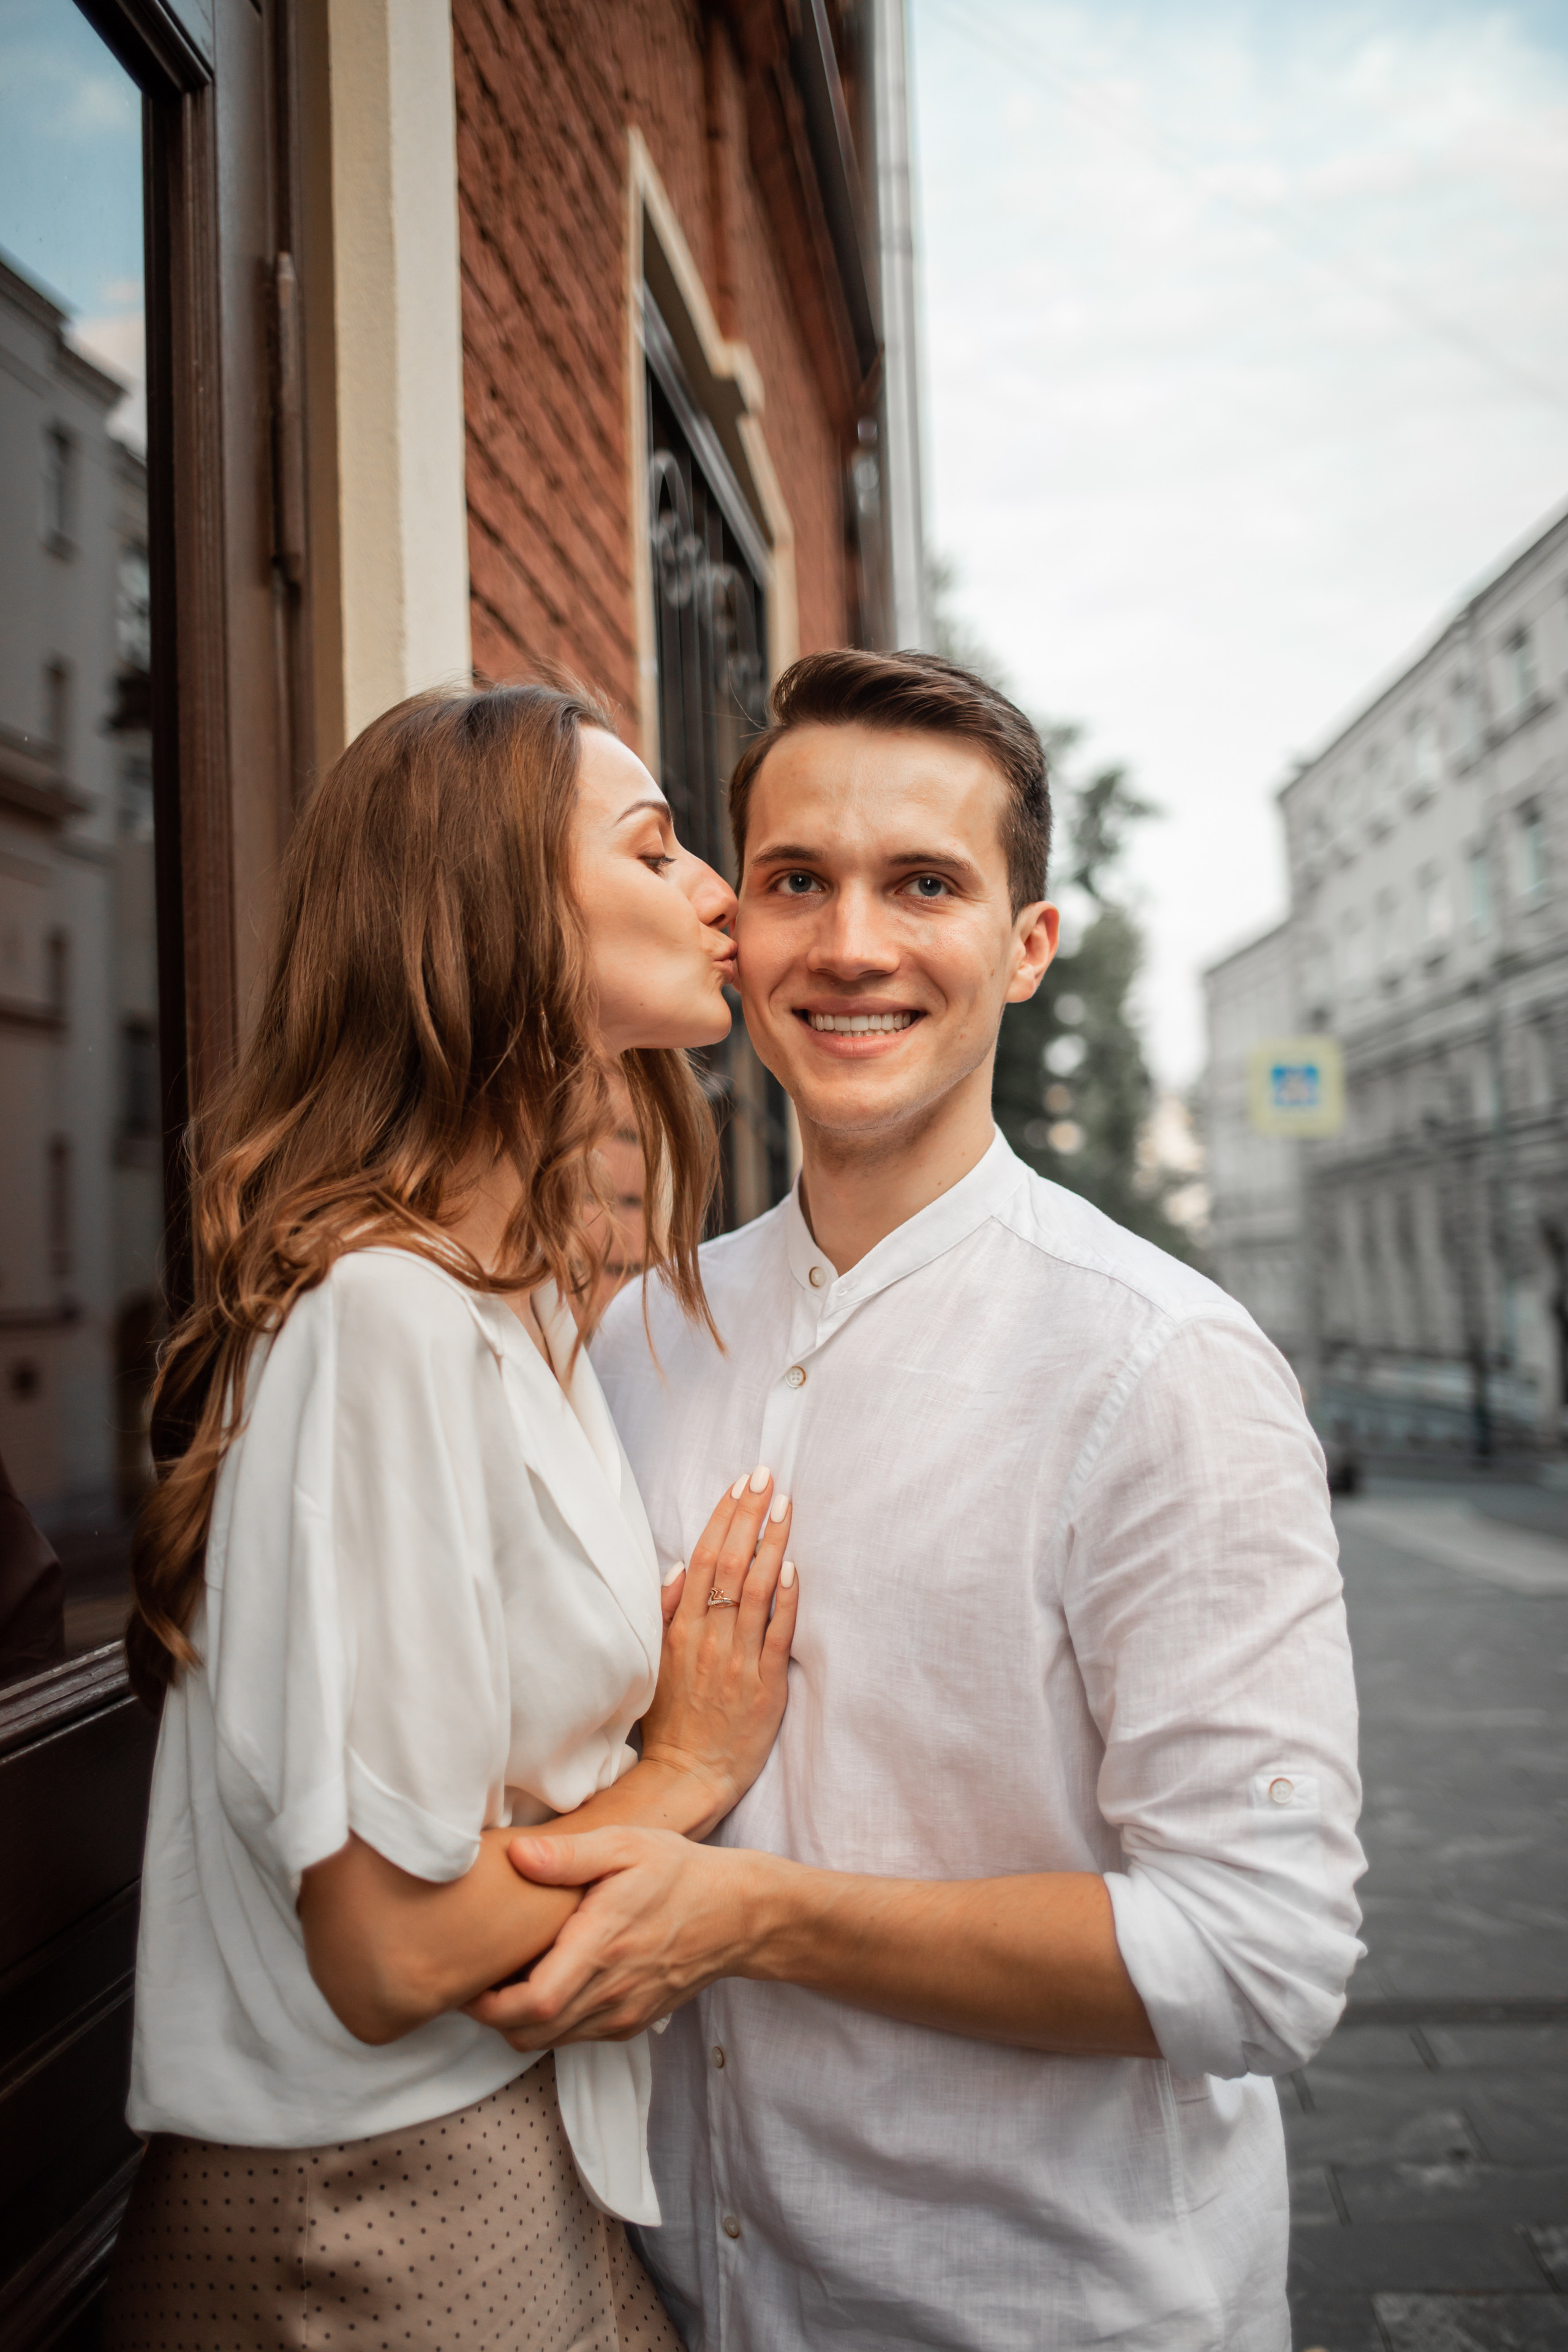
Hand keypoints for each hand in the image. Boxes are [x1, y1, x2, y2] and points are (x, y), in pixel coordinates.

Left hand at [464, 1825, 764, 2045]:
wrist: (736, 1914)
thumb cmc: (677, 1871)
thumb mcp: (626, 1844)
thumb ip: (569, 1853)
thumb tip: (518, 1856)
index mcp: (603, 1945)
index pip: (532, 2002)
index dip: (488, 2004)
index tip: (470, 1978)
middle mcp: (612, 1990)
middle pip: (530, 2033)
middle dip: (494, 2016)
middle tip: (480, 1978)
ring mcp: (623, 2013)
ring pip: (549, 2042)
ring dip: (520, 2022)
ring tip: (510, 1980)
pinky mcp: (631, 2023)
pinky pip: (576, 2037)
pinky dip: (552, 2022)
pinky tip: (551, 1983)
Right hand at [639, 1468, 798, 1828]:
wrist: (688, 1772)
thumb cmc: (673, 1717)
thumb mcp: (654, 1661)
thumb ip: (664, 1614)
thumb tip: (676, 1566)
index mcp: (681, 1628)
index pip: (703, 1558)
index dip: (724, 1517)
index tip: (741, 1484)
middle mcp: (709, 1637)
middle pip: (730, 1563)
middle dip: (750, 1515)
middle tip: (767, 1476)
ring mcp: (738, 1659)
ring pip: (757, 1590)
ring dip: (772, 1543)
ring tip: (786, 1506)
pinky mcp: (765, 1683)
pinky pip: (777, 1633)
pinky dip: (786, 1598)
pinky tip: (794, 1567)